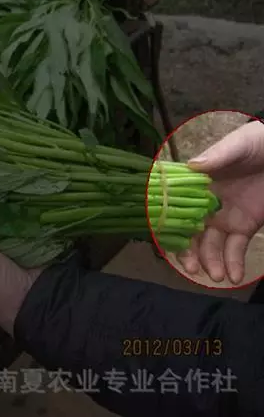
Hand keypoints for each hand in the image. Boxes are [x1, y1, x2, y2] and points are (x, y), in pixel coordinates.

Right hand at [179, 120, 263, 283]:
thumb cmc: (258, 143)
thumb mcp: (239, 144)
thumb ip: (218, 155)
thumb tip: (192, 166)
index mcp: (197, 182)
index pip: (174, 204)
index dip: (167, 223)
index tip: (165, 238)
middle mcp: (204, 203)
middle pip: (189, 231)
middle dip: (188, 251)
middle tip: (192, 267)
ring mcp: (223, 216)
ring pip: (210, 245)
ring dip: (210, 262)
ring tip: (217, 275)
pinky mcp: (244, 226)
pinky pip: (235, 249)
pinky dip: (234, 264)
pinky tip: (234, 276)